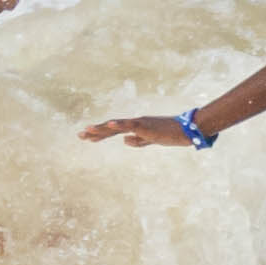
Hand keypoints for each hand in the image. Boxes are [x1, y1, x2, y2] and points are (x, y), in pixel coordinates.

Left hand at [81, 114, 200, 149]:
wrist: (185, 130)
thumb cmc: (171, 134)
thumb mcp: (151, 140)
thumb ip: (138, 141)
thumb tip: (124, 141)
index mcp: (135, 127)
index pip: (113, 131)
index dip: (100, 134)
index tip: (87, 138)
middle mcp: (134, 123)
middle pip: (110, 128)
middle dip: (95, 132)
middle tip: (79, 135)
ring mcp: (139, 123)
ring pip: (116, 126)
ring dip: (101, 128)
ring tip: (87, 130)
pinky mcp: (145, 125)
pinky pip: (129, 125)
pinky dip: (119, 125)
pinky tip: (108, 125)